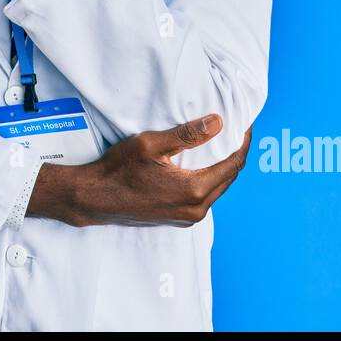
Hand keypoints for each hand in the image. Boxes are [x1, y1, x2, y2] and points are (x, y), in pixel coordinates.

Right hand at [26, 114, 253, 227]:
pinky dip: (209, 178)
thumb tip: (218, 123)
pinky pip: (204, 197)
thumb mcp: (151, 144)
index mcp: (194, 189)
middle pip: (229, 177)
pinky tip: (203, 163)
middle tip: (236, 131)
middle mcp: (196, 208)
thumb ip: (187, 134)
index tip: (245, 124)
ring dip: (223, 167)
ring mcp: (188, 217)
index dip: (242, 142)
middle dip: (236, 153)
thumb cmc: (119, 169)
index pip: (233, 164)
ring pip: (218, 188)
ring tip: (222, 144)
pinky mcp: (178, 218)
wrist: (95, 198)